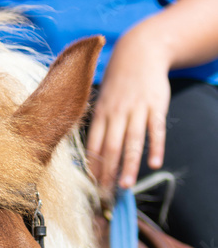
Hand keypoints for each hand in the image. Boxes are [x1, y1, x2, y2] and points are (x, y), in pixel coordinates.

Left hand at [86, 24, 171, 189]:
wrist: (140, 51)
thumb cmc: (118, 85)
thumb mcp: (102, 103)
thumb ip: (99, 129)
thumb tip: (92, 160)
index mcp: (100, 115)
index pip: (93, 146)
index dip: (92, 168)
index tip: (91, 189)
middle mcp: (116, 113)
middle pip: (111, 147)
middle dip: (108, 173)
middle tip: (106, 195)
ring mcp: (137, 109)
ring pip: (132, 141)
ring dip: (129, 165)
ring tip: (126, 186)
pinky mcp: (156, 105)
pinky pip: (156, 129)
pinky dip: (156, 147)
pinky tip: (154, 164)